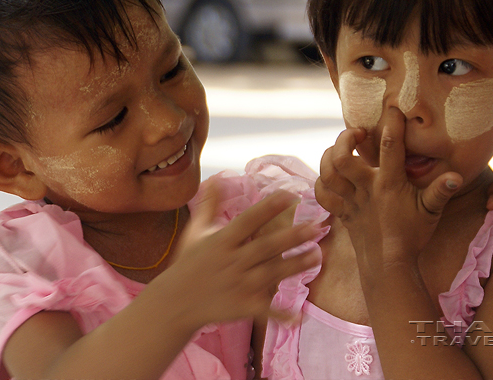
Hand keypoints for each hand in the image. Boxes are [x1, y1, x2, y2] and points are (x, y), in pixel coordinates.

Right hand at [167, 182, 321, 326]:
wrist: (174, 303)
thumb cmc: (188, 263)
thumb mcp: (197, 231)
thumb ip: (211, 205)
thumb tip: (216, 177)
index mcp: (222, 241)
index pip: (248, 220)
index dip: (269, 208)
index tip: (290, 196)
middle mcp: (232, 262)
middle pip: (266, 247)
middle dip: (292, 237)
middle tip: (317, 227)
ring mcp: (238, 286)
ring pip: (272, 274)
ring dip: (295, 265)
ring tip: (317, 255)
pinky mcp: (242, 307)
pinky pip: (264, 310)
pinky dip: (280, 314)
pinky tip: (299, 315)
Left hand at [315, 107, 461, 264]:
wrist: (389, 267)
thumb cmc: (412, 237)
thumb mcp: (431, 212)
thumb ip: (441, 191)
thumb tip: (456, 175)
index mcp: (390, 184)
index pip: (390, 146)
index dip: (392, 123)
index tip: (393, 109)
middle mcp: (366, 189)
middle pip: (342, 157)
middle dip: (345, 138)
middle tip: (358, 133)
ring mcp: (351, 201)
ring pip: (328, 172)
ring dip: (329, 155)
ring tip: (341, 148)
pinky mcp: (342, 212)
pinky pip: (323, 194)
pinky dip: (322, 182)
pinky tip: (331, 175)